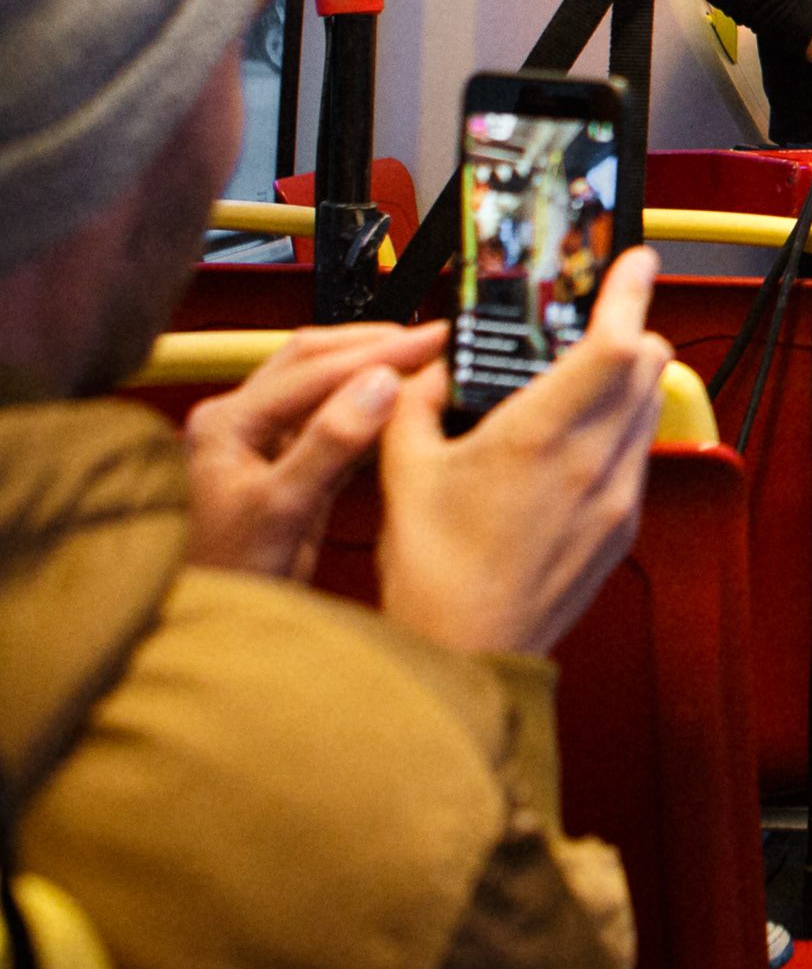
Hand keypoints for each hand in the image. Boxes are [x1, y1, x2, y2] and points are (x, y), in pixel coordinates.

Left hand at [182, 321, 444, 578]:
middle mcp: (238, 420)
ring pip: (324, 383)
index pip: (313, 368)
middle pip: (315, 359)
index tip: (432, 338)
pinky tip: (401, 404)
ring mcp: (260, 441)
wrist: (219, 631)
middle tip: (434, 340)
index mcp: (227, 422)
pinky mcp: (285, 464)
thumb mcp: (283, 510)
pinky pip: (332, 417)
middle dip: (375, 346)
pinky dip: (370, 405)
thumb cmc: (231, 577)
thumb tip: (382, 382)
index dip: (378, 350)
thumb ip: (330, 443)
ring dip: (373, 369)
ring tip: (424, 362)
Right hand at [376, 248, 672, 657]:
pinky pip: (639, 453)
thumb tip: (431, 370)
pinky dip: (620, 430)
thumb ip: (415, 404)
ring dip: (628, 381)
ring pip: (650, 406)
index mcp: (543, 435)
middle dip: (629, 332)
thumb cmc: (433, 572)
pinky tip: (574, 446)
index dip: (631, 291)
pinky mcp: (625, 527)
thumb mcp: (404, 470)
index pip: (616, 341)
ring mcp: (619, 496)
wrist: (467, 656)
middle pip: (649, 364)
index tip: (635, 261)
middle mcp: (595, 460)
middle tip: (591, 326)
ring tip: (579, 384)